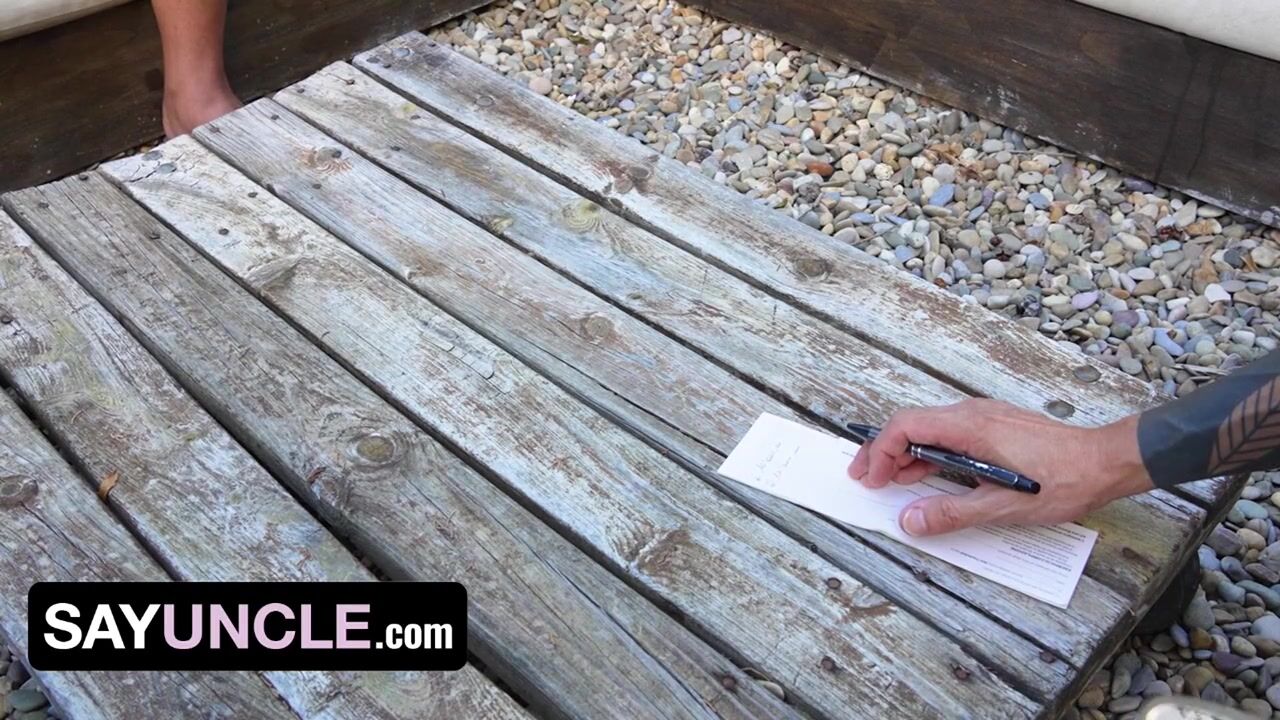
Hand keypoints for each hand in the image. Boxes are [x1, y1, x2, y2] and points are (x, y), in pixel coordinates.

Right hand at [847, 399, 1153, 535]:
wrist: (1106, 461)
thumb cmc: (1063, 480)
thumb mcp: (1003, 505)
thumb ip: (952, 512)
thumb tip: (910, 521)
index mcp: (970, 427)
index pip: (906, 426)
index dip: (880, 452)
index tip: (871, 479)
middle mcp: (973, 414)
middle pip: (912, 424)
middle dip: (883, 451)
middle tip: (865, 478)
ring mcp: (985, 417)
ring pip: (930, 429)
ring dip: (907, 454)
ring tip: (892, 483)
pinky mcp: (996, 426)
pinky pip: (950, 433)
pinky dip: (930, 452)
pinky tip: (929, 475)